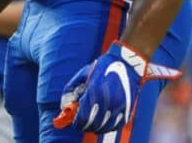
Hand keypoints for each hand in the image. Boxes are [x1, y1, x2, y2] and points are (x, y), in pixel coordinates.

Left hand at [53, 42, 180, 133]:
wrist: (127, 64)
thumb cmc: (102, 67)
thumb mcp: (82, 74)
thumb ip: (71, 89)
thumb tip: (64, 105)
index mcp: (94, 90)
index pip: (83, 116)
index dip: (76, 123)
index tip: (73, 123)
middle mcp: (107, 100)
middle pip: (93, 124)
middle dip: (84, 126)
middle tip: (80, 124)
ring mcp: (118, 106)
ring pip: (104, 127)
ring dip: (95, 127)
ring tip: (90, 124)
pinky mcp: (127, 109)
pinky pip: (115, 125)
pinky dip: (107, 127)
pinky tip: (102, 122)